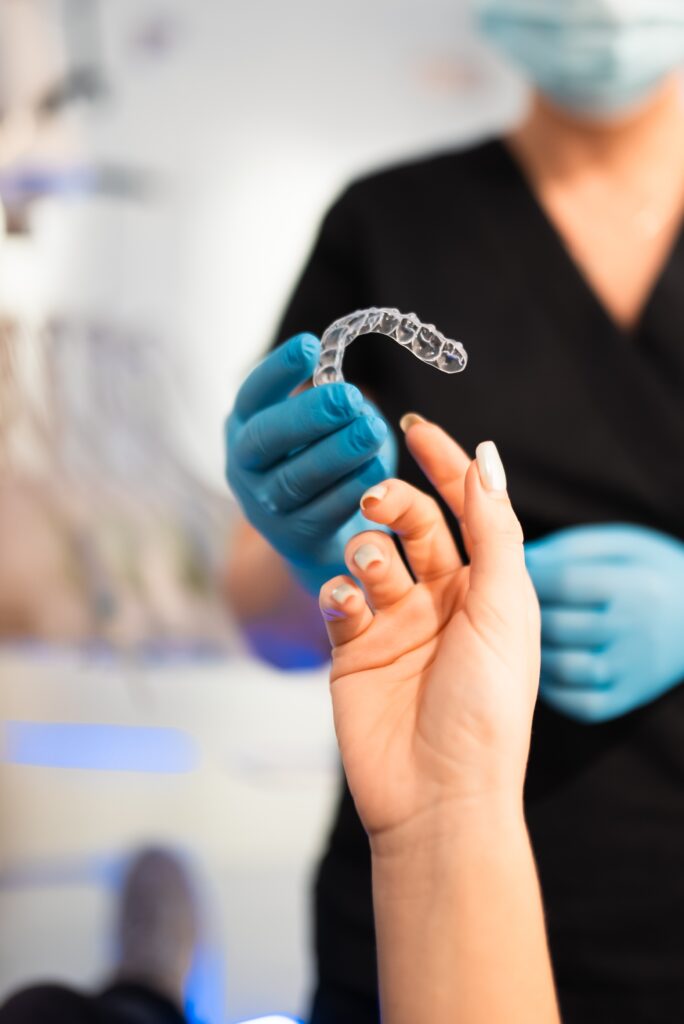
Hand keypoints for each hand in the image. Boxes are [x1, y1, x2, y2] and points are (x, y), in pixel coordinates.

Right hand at [226, 334, 396, 593]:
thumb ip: (329, 404)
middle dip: (309, 415)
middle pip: (266, 438)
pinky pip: (323, 512)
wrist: (319, 535)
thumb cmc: (320, 461)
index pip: (252, 394)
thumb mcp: (316, 427)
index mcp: (244, 427)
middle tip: (350, 397)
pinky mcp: (294, 539)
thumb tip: (355, 398)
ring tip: (373, 432)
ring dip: (336, 453)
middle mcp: (244, 467)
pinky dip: (351, 489)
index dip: (278, 370)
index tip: (311, 345)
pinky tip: (378, 471)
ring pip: (296, 479)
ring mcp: (265, 507)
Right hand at [319, 422, 539, 846]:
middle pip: (412, 523)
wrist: (436, 796)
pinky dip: (337, 592)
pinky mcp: (352, 648)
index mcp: (487, 588)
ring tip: (371, 573)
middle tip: (376, 500)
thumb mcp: (505, 610)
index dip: (446, 464)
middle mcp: (441, 600)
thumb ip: (496, 530)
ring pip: (369, 554)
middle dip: (394, 501)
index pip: (467, 508)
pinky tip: (347, 611)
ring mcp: (394, 623)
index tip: (415, 427)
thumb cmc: (484, 708)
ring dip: (366, 550)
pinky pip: (336, 598)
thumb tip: (488, 459)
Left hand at [525, 524, 683, 722]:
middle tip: (505, 605)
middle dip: (524, 613)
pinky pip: (581, 704)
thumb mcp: (621, 545)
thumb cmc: (650, 570)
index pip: (566, 581)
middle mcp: (638, 631)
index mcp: (636, 586)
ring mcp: (635, 670)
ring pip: (565, 668)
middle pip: (560, 625)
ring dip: (533, 652)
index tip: (508, 572)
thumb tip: (519, 559)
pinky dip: (553, 690)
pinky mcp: (630, 698)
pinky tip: (541, 667)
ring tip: (521, 636)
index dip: (529, 576)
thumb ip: (570, 548)